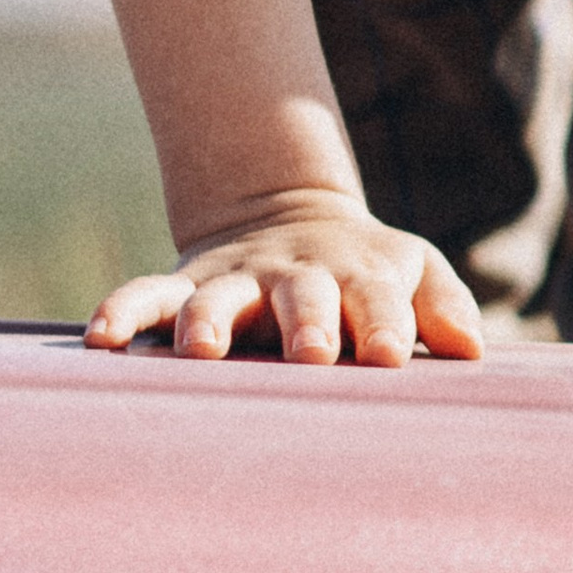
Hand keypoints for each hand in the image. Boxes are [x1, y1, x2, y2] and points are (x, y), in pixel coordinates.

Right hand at [89, 189, 485, 366]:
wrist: (292, 215)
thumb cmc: (367, 271)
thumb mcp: (413, 271)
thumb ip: (443, 306)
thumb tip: (472, 348)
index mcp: (359, 277)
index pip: (378, 299)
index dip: (385, 325)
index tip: (390, 358)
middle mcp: (296, 277)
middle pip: (302, 297)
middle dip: (306, 324)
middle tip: (312, 355)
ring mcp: (237, 282)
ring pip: (218, 298)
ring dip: (207, 321)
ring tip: (198, 350)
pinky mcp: (187, 286)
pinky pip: (148, 296)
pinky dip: (123, 311)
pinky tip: (100, 338)